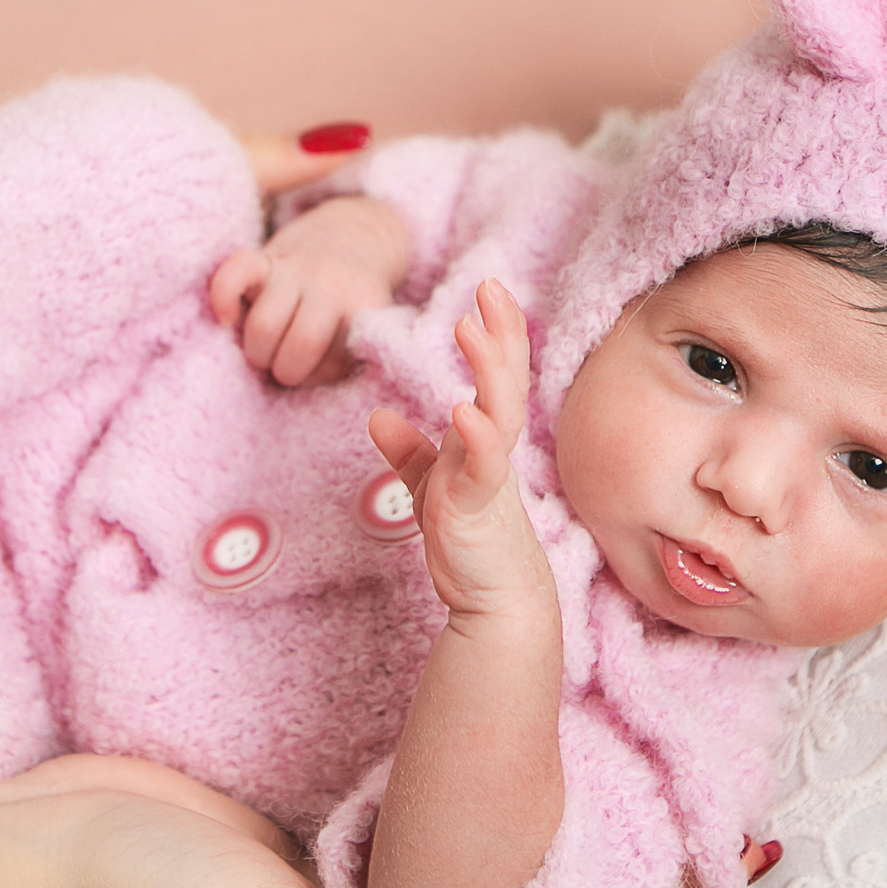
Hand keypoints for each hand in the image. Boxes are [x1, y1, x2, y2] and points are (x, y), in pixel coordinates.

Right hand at [0, 756, 563, 887]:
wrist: (39, 848)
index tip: (634, 876)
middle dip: (526, 880)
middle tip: (601, 794)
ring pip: (425, 878)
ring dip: (474, 838)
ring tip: (552, 764)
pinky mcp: (289, 841)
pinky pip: (374, 829)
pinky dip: (416, 804)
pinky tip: (455, 754)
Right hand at [208, 197, 410, 386]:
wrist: (352, 234)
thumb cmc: (347, 305)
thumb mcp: (365, 332)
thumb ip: (343, 359)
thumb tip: (296, 382)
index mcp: (361, 310)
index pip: (336, 364)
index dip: (321, 376)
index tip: (321, 368)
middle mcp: (330, 286)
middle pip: (302, 345)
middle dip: (287, 370)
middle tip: (287, 366)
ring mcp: (295, 270)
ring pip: (263, 327)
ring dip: (258, 353)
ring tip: (265, 351)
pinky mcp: (263, 259)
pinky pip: (235, 272)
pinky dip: (223, 298)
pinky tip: (227, 318)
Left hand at [367, 279, 552, 617]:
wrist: (495, 602)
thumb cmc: (471, 544)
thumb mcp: (433, 486)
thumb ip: (409, 451)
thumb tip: (379, 415)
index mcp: (485, 439)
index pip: (498, 375)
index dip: (497, 332)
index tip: (490, 290)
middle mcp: (494, 449)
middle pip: (507, 379)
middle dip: (501, 332)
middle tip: (489, 285)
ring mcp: (492, 476)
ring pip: (499, 412)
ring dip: (487, 370)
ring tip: (470, 329)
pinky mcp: (481, 507)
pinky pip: (482, 466)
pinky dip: (475, 438)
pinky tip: (463, 411)